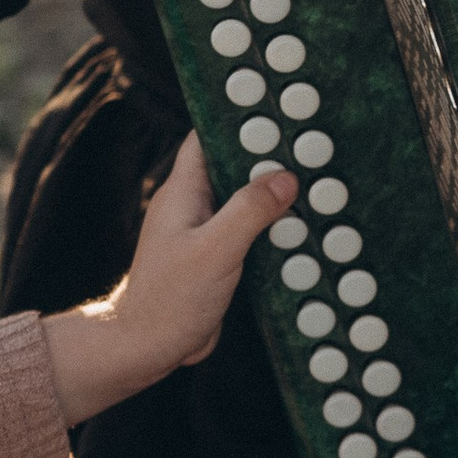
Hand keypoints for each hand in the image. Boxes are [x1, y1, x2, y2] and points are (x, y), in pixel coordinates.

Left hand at [41, 134, 295, 422]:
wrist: (146, 348)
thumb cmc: (168, 300)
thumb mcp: (215, 250)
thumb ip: (250, 211)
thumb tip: (285, 178)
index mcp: (183, 193)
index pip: (206, 138)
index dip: (236, 120)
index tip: (272, 109)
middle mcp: (192, 206)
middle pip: (232, 167)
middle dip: (266, 157)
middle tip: (305, 146)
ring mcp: (203, 232)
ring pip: (243, 200)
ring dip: (272, 195)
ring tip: (311, 182)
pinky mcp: (215, 257)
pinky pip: (247, 230)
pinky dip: (270, 226)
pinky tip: (297, 229)